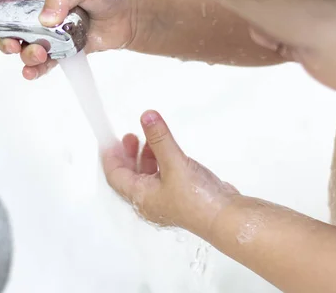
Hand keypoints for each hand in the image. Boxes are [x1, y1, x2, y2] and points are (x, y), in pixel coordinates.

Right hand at [0, 0, 137, 79]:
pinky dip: (35, 68)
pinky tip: (32, 71)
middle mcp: (41, 7)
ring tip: (35, 53)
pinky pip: (43, 61)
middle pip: (9, 19)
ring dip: (23, 52)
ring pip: (24, 43)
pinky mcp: (62, 48)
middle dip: (3, 32)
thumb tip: (44, 19)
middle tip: (10, 41)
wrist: (130, 14)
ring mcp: (50, 29)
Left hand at [101, 110, 239, 240]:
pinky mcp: (181, 196)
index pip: (115, 176)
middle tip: (129, 136)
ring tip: (149, 139)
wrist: (225, 218)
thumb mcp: (174, 163)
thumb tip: (147, 117)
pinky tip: (167, 152)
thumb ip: (159, 139)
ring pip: (147, 176)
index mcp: (141, 197)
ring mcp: (166, 200)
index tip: (109, 140)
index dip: (111, 157)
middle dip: (128, 155)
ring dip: (145, 157)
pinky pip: (162, 176)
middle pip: (130, 176)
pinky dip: (160, 162)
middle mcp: (150, 201)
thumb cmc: (197, 199)